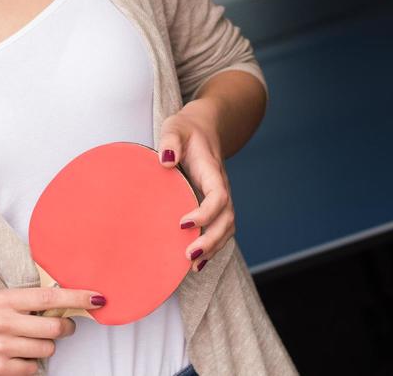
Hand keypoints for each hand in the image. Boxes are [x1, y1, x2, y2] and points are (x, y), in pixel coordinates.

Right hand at [0, 287, 92, 374]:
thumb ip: (29, 302)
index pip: (49, 297)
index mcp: (5, 299)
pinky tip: (17, 357)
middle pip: (54, 328)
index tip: (97, 298)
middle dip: (64, 328)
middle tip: (62, 326)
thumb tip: (67, 302)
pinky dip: (31, 365)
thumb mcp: (1, 301)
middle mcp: (2, 322)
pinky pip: (33, 370)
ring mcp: (0, 348)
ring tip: (29, 342)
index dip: (77, 297)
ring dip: (45, 347)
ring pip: (47, 350)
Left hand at [158, 100, 232, 273]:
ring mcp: (219, 198)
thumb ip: (170, 141)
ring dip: (214, 248)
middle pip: (227, 219)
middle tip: (189, 256)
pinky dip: (213, 247)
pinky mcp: (213, 205)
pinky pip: (220, 229)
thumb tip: (165, 160)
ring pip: (227, 227)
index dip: (206, 213)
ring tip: (193, 266)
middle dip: (212, 240)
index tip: (183, 224)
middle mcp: (220, 187)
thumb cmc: (185, 130)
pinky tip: (198, 263)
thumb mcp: (175, 127)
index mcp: (212, 171)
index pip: (218, 196)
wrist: (203, 128)